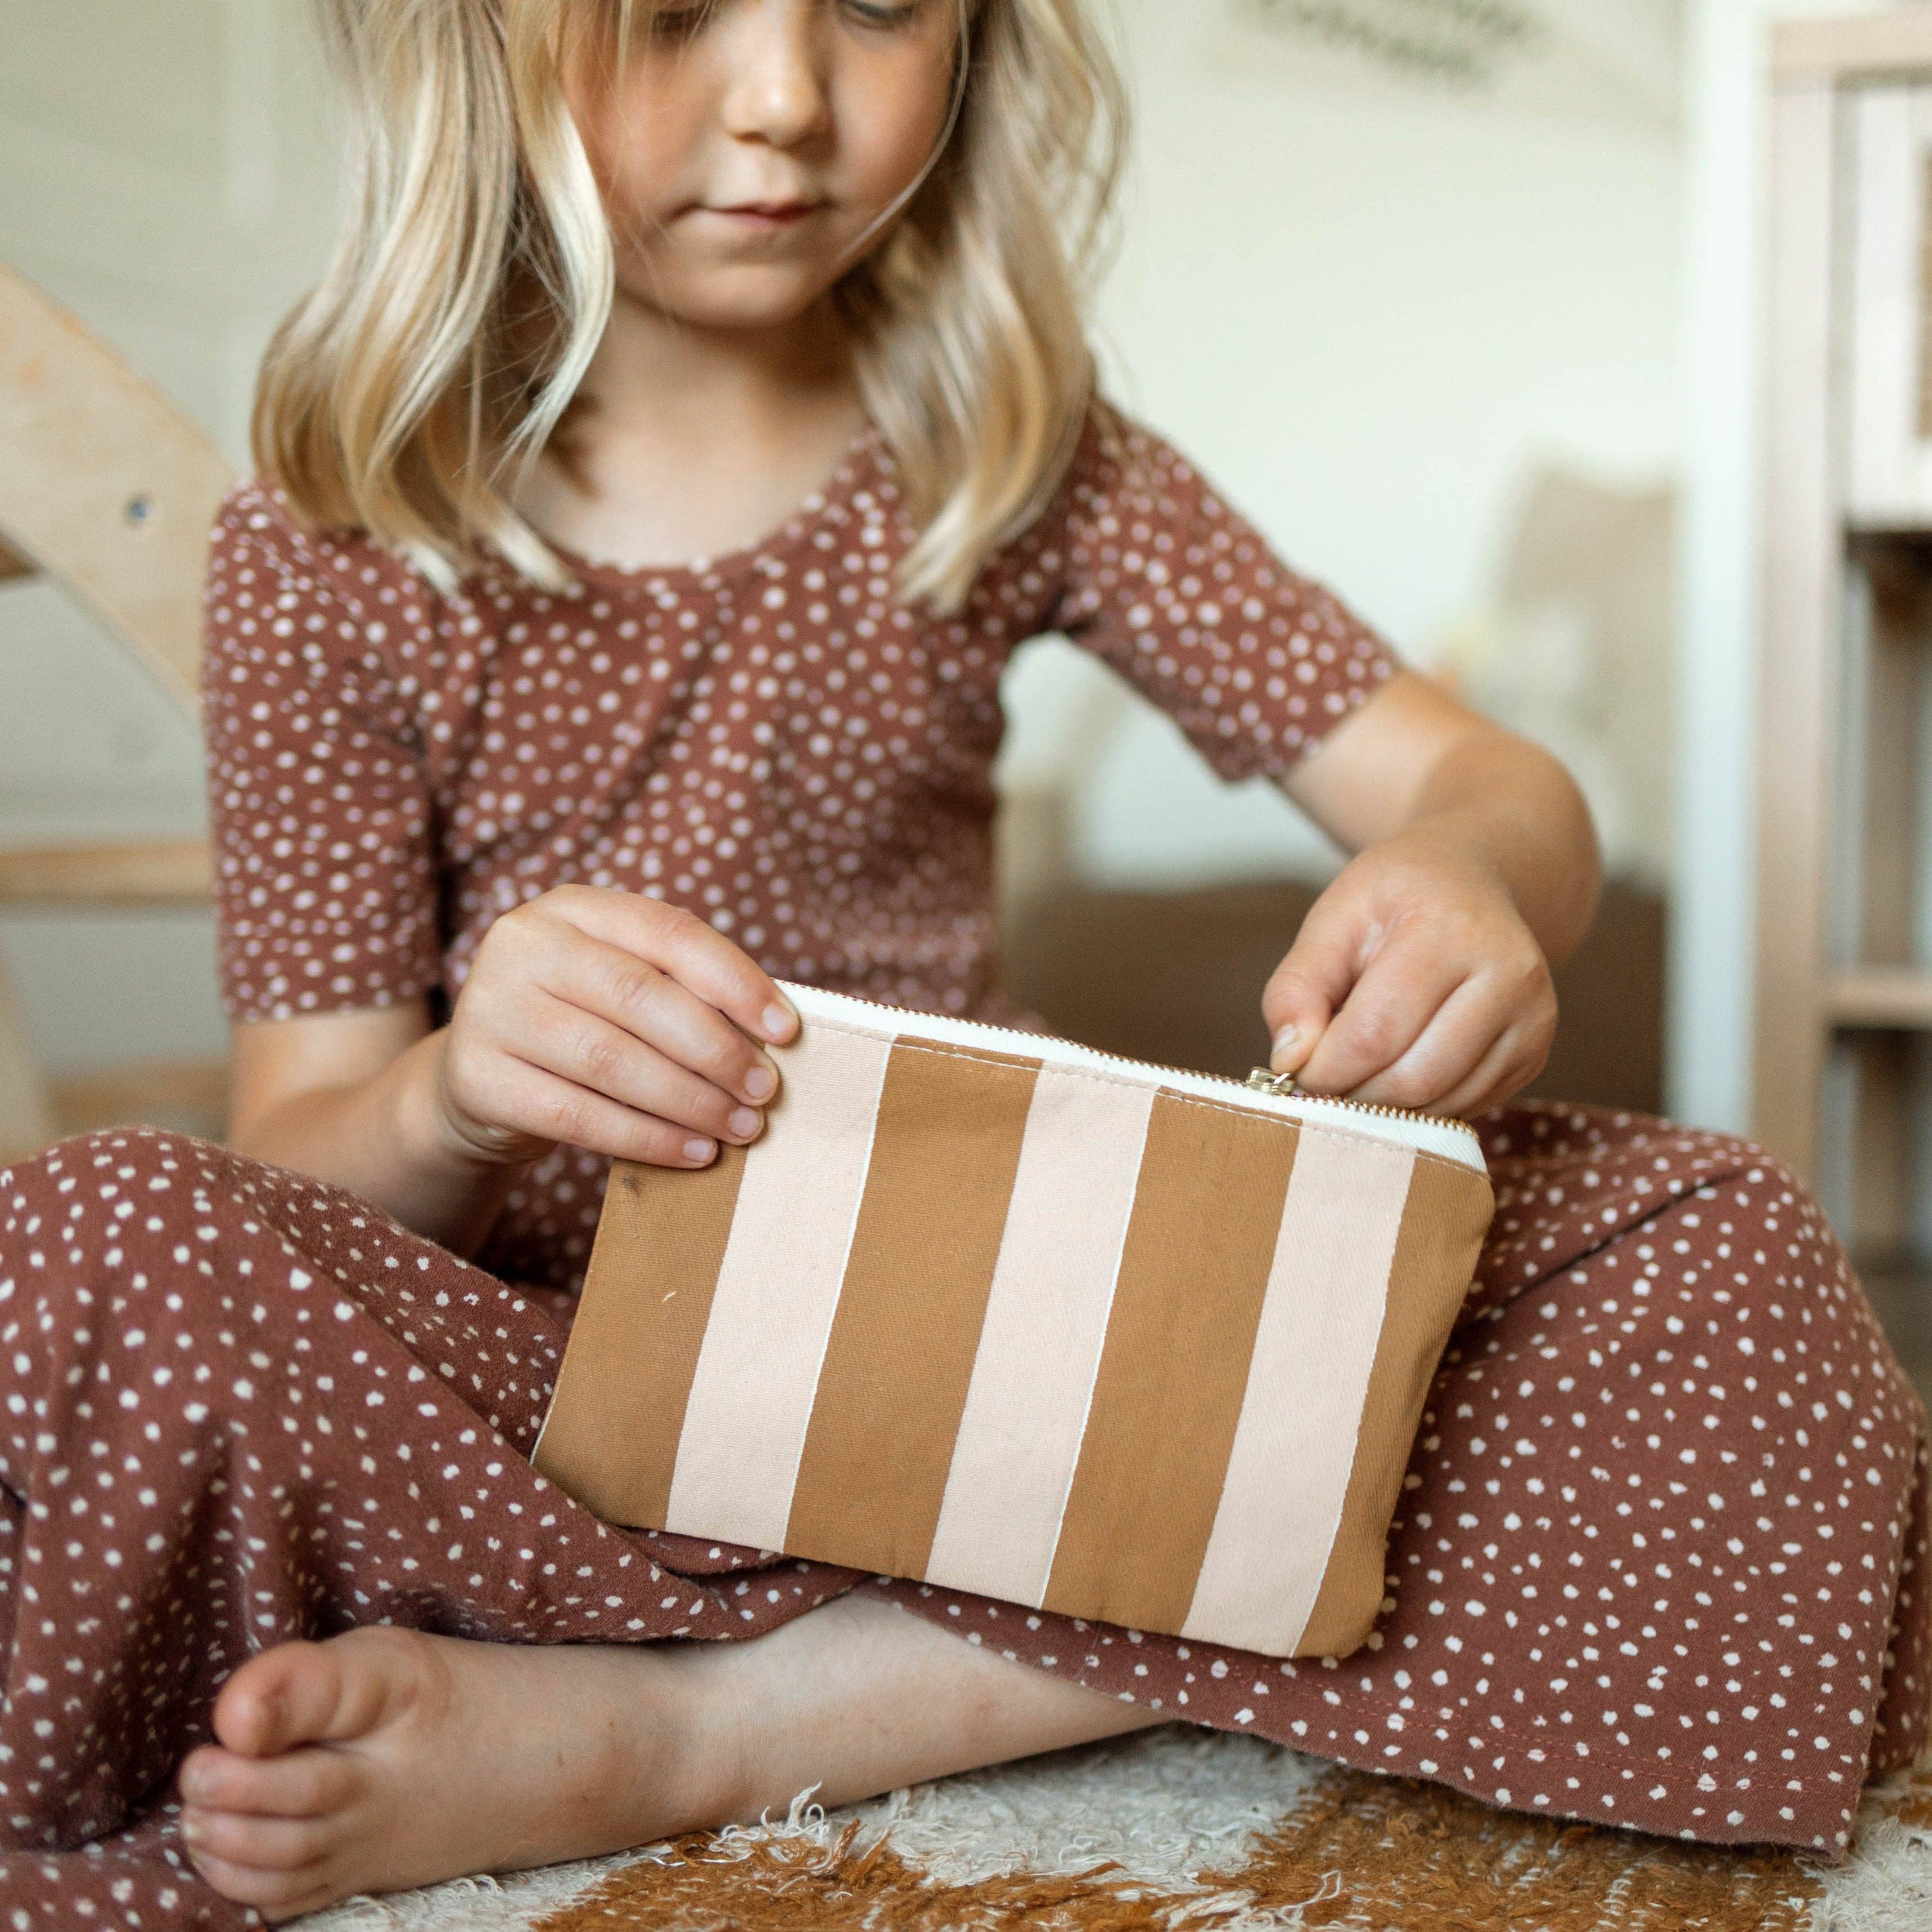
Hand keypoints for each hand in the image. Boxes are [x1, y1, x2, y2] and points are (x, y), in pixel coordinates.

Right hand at [427, 885, 797, 1169]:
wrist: (478, 1077)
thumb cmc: (579, 1023)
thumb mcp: (620, 984)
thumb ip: (682, 989)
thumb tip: (774, 1034)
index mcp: (573, 908)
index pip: (668, 931)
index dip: (735, 980)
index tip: (786, 1030)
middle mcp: (524, 945)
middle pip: (640, 996)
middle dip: (716, 1049)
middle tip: (765, 1090)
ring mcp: (491, 1009)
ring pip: (610, 1060)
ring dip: (690, 1101)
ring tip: (741, 1127)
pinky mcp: (476, 1079)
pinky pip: (577, 1115)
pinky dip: (647, 1138)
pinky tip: (693, 1152)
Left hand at [1261, 830, 1557, 1118]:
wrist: (1474, 879)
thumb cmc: (1396, 898)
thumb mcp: (1333, 920)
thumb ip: (1297, 988)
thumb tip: (1290, 1061)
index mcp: (1452, 930)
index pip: (1375, 1033)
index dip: (1324, 1069)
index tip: (1293, 1073)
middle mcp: (1509, 976)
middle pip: (1414, 1078)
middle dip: (1353, 1096)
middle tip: (1320, 1084)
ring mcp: (1532, 1019)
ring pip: (1442, 1104)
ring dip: (1384, 1111)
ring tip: (1355, 1077)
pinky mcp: (1536, 1052)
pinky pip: (1466, 1107)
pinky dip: (1419, 1109)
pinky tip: (1396, 1074)